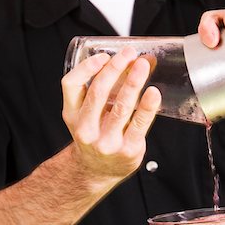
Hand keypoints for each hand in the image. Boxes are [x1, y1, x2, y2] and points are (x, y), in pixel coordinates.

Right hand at [61, 47, 160, 187]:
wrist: (97, 171)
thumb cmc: (96, 135)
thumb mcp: (88, 114)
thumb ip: (107, 89)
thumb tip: (140, 61)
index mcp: (72, 115)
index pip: (71, 85)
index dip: (86, 67)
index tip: (103, 56)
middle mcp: (86, 129)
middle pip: (98, 92)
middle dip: (114, 69)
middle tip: (129, 54)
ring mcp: (106, 141)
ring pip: (120, 106)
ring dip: (133, 82)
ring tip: (143, 65)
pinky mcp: (127, 150)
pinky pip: (139, 124)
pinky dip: (147, 107)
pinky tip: (153, 93)